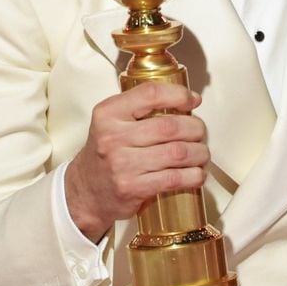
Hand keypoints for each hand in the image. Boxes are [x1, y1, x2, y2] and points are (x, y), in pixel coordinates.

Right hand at [64, 82, 208, 241]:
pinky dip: (193, 175)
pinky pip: (174, 178)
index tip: (192, 100)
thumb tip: (188, 99)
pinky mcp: (132, 188)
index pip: (150, 94)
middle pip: (170, 126)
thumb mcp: (112, 121)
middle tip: (200, 132)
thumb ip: (141, 107)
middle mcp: (113, 137)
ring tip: (202, 153)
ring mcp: (122, 164)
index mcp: (108, 113)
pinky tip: (196, 173)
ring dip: (199, 153)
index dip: (179, 95)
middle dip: (195, 128)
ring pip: (177, 153)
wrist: (85, 191)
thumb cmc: (106, 153)